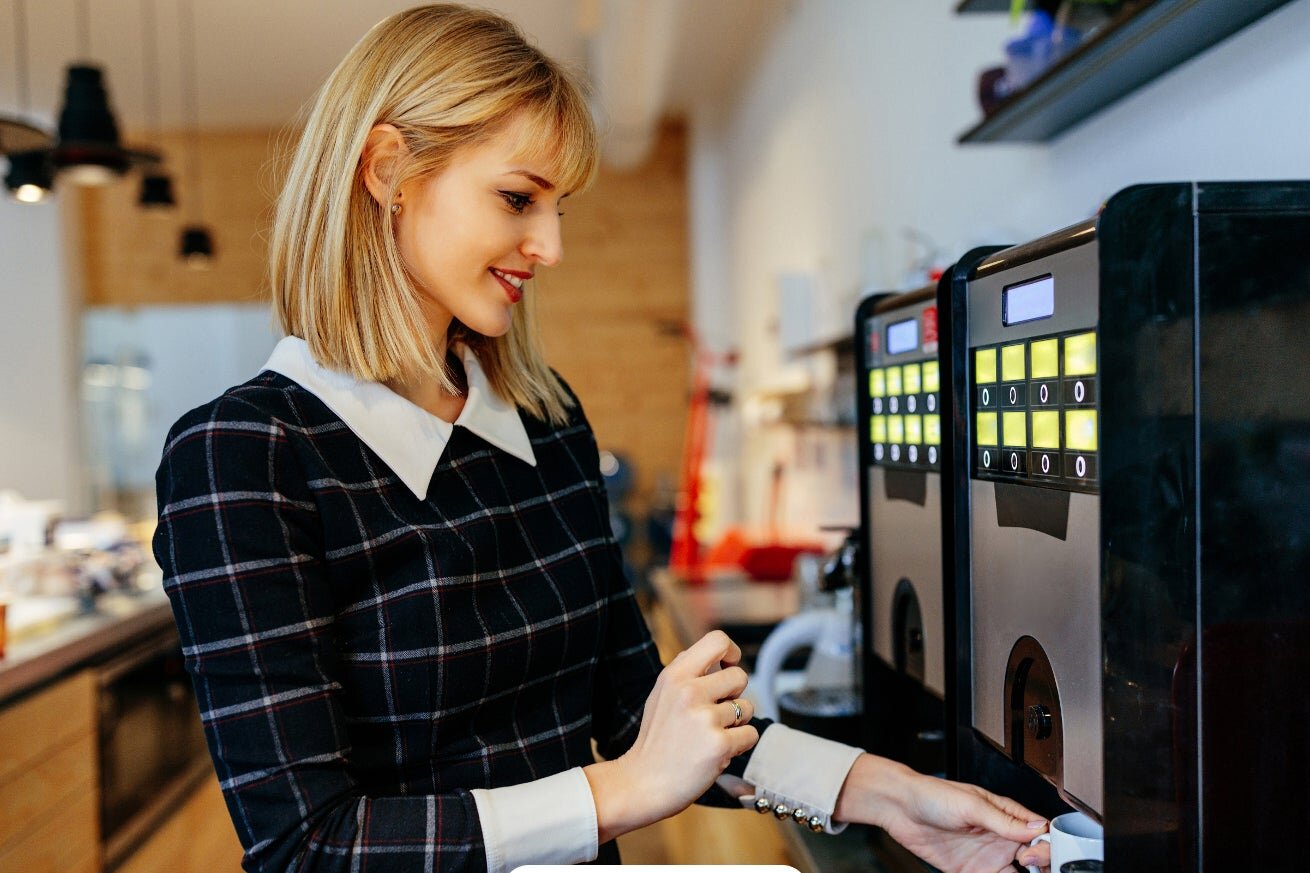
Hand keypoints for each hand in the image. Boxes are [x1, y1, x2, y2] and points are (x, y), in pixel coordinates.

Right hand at [584, 631, 758, 841]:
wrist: (643, 783)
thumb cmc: (656, 739)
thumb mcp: (661, 694)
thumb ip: (688, 672)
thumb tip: (720, 654)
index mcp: (675, 675)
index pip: (718, 640)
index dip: (732, 653)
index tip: (728, 667)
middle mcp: (689, 692)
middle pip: (740, 676)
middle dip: (735, 695)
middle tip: (716, 713)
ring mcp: (705, 719)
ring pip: (748, 707)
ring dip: (737, 723)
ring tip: (711, 736)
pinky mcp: (719, 745)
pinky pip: (751, 734)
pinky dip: (740, 744)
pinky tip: (718, 752)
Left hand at [835, 754, 1049, 872]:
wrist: (899, 807)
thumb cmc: (932, 794)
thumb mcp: (971, 804)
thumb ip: (1004, 820)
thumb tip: (1036, 828)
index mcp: (1005, 814)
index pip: (1039, 832)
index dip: (1048, 845)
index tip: (1042, 854)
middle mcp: (1000, 836)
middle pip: (1035, 856)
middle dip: (1042, 864)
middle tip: (1031, 866)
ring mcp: (987, 855)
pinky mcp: (970, 871)